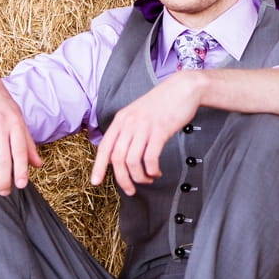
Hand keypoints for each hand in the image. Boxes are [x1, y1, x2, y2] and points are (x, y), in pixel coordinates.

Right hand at [0, 74, 41, 194]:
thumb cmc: (3, 107)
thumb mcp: (19, 120)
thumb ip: (28, 143)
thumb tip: (38, 165)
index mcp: (15, 123)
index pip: (19, 150)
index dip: (20, 170)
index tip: (21, 185)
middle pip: (2, 159)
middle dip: (4, 179)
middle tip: (5, 192)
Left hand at [91, 72, 201, 195]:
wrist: (183, 88)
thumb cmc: (162, 103)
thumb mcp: (138, 114)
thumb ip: (127, 131)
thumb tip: (119, 155)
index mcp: (121, 119)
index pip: (104, 147)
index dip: (98, 166)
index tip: (96, 182)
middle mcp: (129, 123)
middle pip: (117, 158)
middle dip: (122, 179)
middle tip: (130, 190)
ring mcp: (144, 127)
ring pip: (133, 161)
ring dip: (139, 177)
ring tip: (147, 180)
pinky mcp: (160, 131)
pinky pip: (151, 157)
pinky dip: (152, 170)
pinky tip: (157, 172)